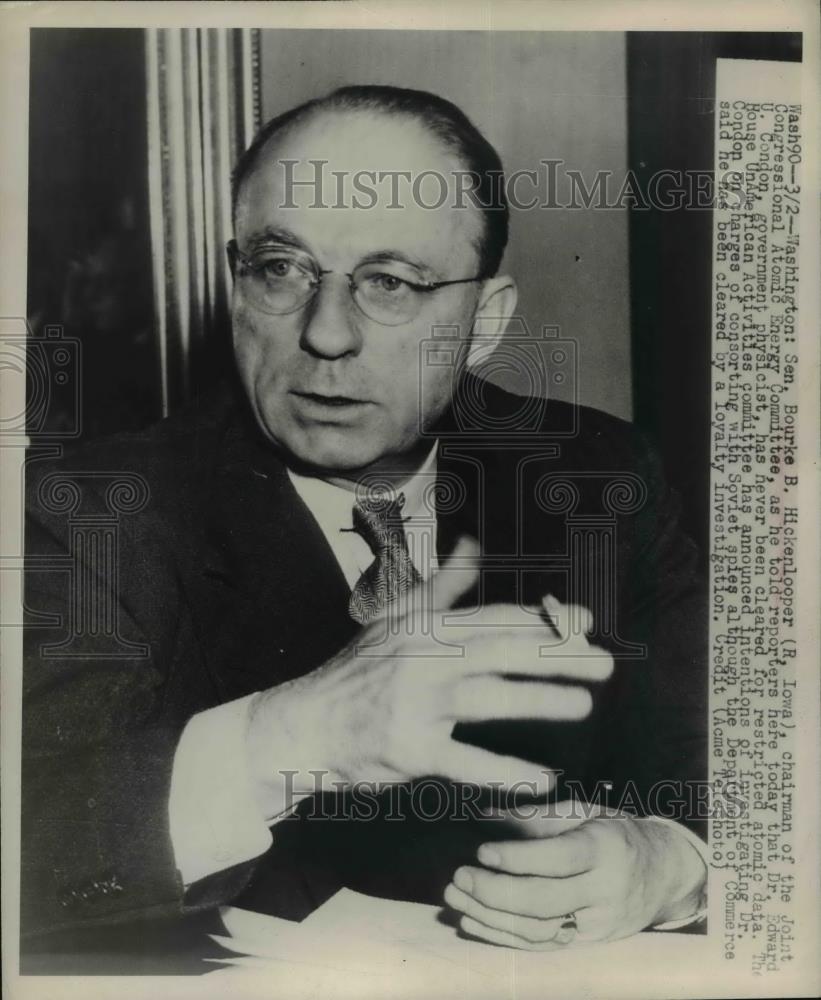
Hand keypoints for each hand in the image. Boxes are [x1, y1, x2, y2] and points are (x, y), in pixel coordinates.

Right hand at [246, 539, 613, 802]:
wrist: (306, 723)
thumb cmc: (359, 671)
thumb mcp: (394, 618)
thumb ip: (440, 585)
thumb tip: (472, 544)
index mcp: (425, 626)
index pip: (494, 617)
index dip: (542, 619)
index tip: (584, 622)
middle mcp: (422, 658)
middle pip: (501, 651)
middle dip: (557, 655)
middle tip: (605, 664)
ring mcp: (415, 704)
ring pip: (488, 699)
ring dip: (539, 700)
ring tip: (583, 704)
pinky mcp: (408, 750)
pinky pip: (464, 762)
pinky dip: (503, 772)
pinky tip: (542, 779)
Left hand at [443, 802, 706, 948]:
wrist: (666, 874)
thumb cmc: (617, 831)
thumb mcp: (587, 811)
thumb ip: (537, 813)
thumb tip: (486, 813)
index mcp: (607, 849)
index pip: (558, 859)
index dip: (518, 858)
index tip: (482, 851)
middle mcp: (605, 892)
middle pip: (545, 902)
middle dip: (496, 893)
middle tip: (459, 877)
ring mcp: (597, 925)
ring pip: (539, 931)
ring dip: (490, 918)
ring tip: (455, 898)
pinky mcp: (588, 944)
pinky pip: (540, 946)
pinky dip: (502, 936)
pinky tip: (472, 921)